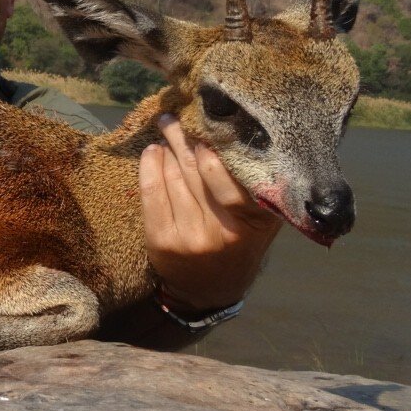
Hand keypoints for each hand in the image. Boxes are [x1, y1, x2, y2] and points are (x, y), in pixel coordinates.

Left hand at [140, 114, 280, 312]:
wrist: (207, 292)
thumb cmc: (237, 247)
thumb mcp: (260, 224)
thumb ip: (257, 192)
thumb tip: (243, 140)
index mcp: (254, 222)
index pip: (232, 175)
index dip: (215, 146)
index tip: (208, 124)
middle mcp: (223, 230)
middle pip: (199, 170)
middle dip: (186, 138)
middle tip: (177, 117)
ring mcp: (191, 236)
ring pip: (175, 177)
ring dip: (168, 148)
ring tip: (166, 129)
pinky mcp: (163, 241)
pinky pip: (153, 193)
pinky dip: (150, 167)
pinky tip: (151, 153)